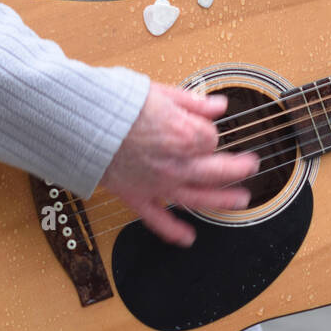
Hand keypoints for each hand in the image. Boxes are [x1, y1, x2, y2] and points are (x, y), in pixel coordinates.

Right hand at [100, 81, 259, 245]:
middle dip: (238, 168)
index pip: (211, 137)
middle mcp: (175, 163)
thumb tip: (218, 106)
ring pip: (198, 197)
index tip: (202, 124)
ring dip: (222, 201)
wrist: (78, 121)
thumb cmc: (114, 103)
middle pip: (217, 170)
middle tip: (252, 165)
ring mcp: (157, 183)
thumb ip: (193, 102)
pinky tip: (188, 238)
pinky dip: (173, 231)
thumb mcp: (159, 92)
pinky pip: (158, 219)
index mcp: (183, 135)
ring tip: (241, 201)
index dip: (209, 130)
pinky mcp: (136, 196)